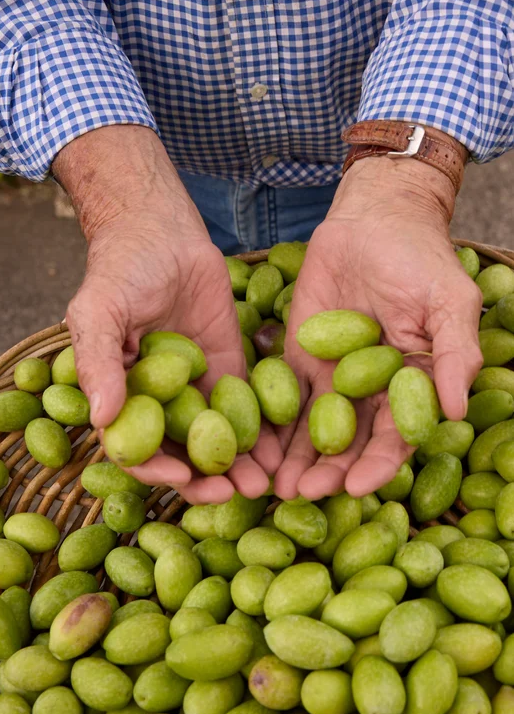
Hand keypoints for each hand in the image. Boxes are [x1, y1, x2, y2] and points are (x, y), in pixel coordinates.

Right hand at [54, 127, 281, 502]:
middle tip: (239, 493)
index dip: (159, 470)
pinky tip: (284, 447)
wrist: (162, 230)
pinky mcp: (231, 370)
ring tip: (268, 483)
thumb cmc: (119, 270)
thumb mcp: (98, 312)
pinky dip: (264, 432)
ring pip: (220, 439)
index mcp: (123, 397)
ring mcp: (198, 389)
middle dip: (210, 479)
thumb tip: (101, 418)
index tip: (186, 479)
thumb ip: (98, 362)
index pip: (138, 449)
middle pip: (184, 455)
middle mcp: (162, 403)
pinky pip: (249, 408)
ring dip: (241, 465)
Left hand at [274, 155, 482, 501]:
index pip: (396, 437)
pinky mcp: (297, 359)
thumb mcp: (448, 302)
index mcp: (409, 386)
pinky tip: (256, 448)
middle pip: (349, 443)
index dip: (379, 465)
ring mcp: (331, 378)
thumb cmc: (420, 258)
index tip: (356, 487)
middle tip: (304, 493)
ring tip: (276, 485)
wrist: (371, 220)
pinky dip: (271, 425)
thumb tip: (456, 412)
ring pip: (313, 430)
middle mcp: (369, 392)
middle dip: (329, 471)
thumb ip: (454, 354)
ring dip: (296, 459)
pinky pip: (282, 399)